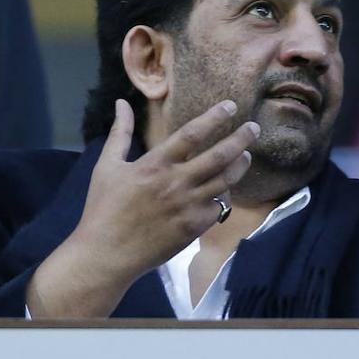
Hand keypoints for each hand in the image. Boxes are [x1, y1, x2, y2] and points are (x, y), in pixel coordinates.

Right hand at [25, 99, 256, 316]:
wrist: (106, 255)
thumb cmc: (103, 208)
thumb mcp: (107, 167)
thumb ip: (120, 133)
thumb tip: (121, 103)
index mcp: (155, 165)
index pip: (192, 133)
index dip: (214, 117)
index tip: (231, 106)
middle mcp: (176, 182)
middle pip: (220, 155)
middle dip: (241, 138)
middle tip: (255, 128)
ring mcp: (188, 205)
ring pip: (226, 180)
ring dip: (239, 165)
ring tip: (245, 155)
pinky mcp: (195, 226)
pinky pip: (218, 206)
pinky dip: (223, 196)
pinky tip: (224, 189)